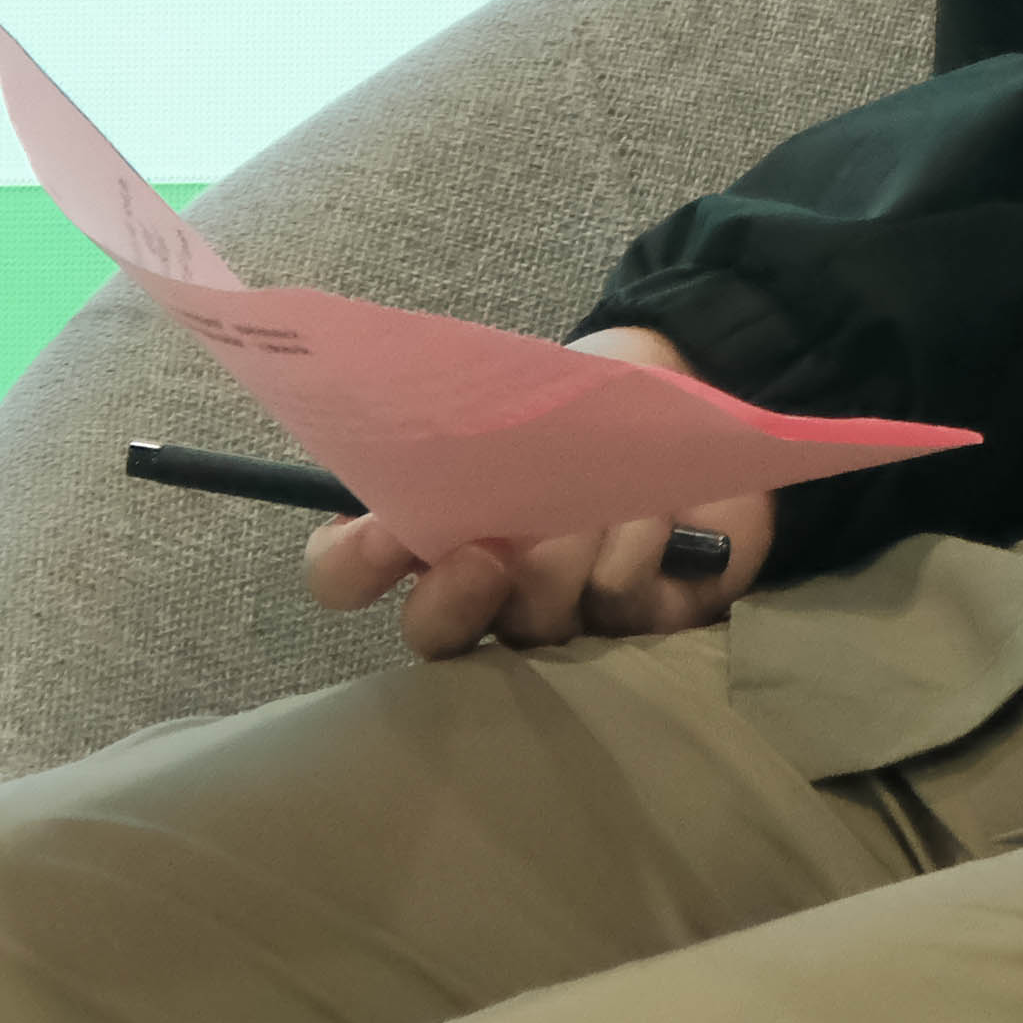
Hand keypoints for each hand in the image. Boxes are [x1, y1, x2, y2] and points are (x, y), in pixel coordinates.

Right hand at [298, 326, 774, 658]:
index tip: (383, 538)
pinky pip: (625, 606)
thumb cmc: (570, 401)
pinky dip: (641, 547)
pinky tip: (664, 515)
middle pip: (436, 634)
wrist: (677, 388)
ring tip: (603, 497)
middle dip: (455, 598)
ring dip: (567, 548)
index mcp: (426, 533)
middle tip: (490, 554)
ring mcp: (561, 618)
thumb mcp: (499, 398)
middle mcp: (484, 594)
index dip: (350, 566)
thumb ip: (448, 436)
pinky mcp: (640, 622)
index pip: (346, 574)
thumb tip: (408, 472)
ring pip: (538, 618)